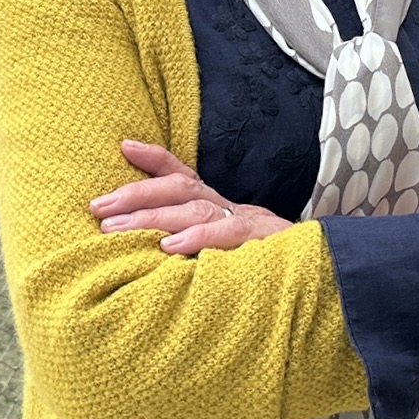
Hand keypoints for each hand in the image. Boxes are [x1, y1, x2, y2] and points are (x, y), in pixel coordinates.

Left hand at [89, 140, 293, 254]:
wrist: (320, 272)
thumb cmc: (261, 264)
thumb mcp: (221, 247)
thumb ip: (192, 239)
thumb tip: (149, 245)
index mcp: (218, 205)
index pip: (184, 174)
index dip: (154, 159)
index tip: (124, 146)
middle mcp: (230, 207)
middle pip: (180, 188)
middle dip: (136, 194)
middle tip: (98, 207)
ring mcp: (246, 223)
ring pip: (195, 209)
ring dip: (152, 217)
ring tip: (116, 228)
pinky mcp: (260, 243)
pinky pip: (225, 236)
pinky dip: (196, 238)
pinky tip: (168, 248)